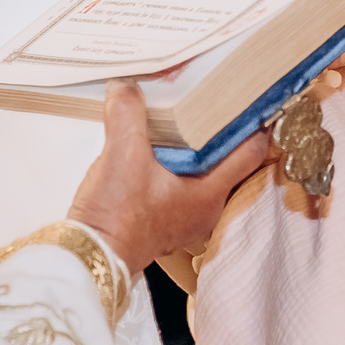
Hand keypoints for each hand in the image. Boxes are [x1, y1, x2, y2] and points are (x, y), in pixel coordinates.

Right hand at [66, 81, 269, 272]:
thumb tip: (127, 87)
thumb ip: (128, 114)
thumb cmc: (115, 217)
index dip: (255, 124)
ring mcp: (186, 217)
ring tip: (184, 119)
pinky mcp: (166, 220)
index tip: (254, 99)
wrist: (90, 257)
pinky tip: (158, 148)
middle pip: (229, 161)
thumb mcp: (122, 154)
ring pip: (204, 173)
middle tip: (216, 101)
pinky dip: (177, 165)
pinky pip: (183, 184)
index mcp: (209, 194)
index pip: (250, 153)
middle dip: (222, 132)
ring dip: (196, 149)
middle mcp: (205, 209)